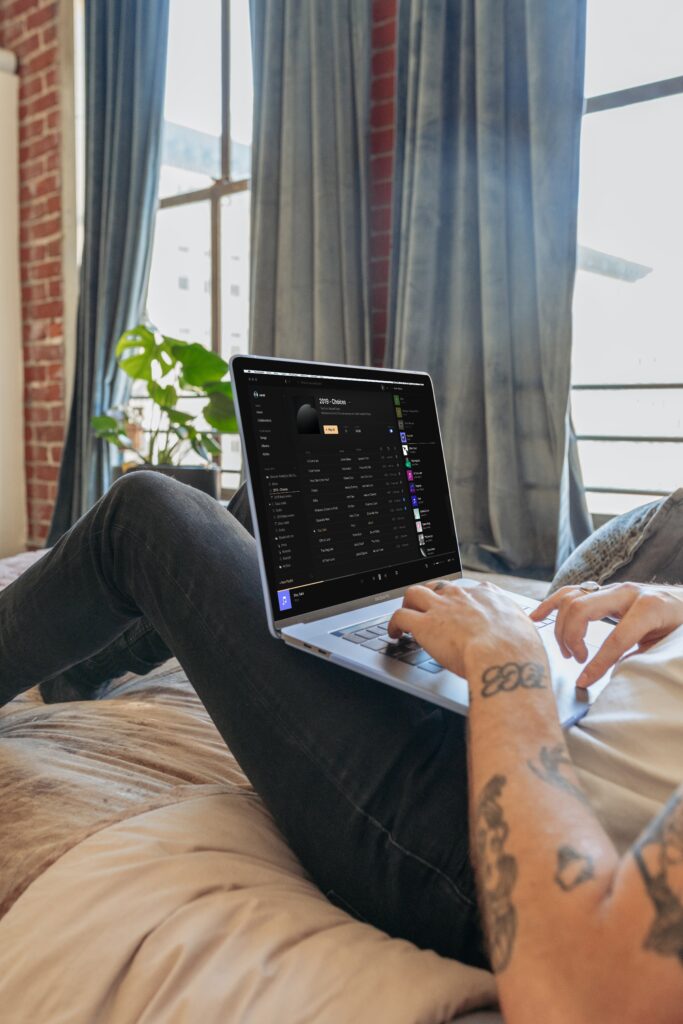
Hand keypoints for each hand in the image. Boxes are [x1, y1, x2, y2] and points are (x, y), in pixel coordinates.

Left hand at [388, 581, 542, 677]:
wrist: (504, 656)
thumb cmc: (519, 651)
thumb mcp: (526, 631)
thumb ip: (518, 630)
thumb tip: (523, 639)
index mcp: (488, 596)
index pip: (469, 589)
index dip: (461, 599)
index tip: (459, 609)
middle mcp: (462, 596)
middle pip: (438, 586)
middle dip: (430, 595)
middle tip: (427, 609)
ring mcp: (441, 608)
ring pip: (414, 593)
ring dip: (407, 604)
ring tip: (404, 617)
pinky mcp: (424, 625)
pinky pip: (400, 616)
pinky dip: (393, 624)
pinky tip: (393, 634)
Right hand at [531, 582, 682, 688]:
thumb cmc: (680, 627)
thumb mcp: (669, 646)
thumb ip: (642, 657)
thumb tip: (612, 674)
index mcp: (649, 607)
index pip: (615, 638)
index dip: (598, 663)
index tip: (583, 681)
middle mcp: (628, 592)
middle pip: (582, 610)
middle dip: (572, 639)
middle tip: (576, 661)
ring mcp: (613, 588)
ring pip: (572, 599)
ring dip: (562, 627)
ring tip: (567, 651)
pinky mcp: (604, 590)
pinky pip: (571, 593)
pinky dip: (551, 604)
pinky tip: (536, 616)